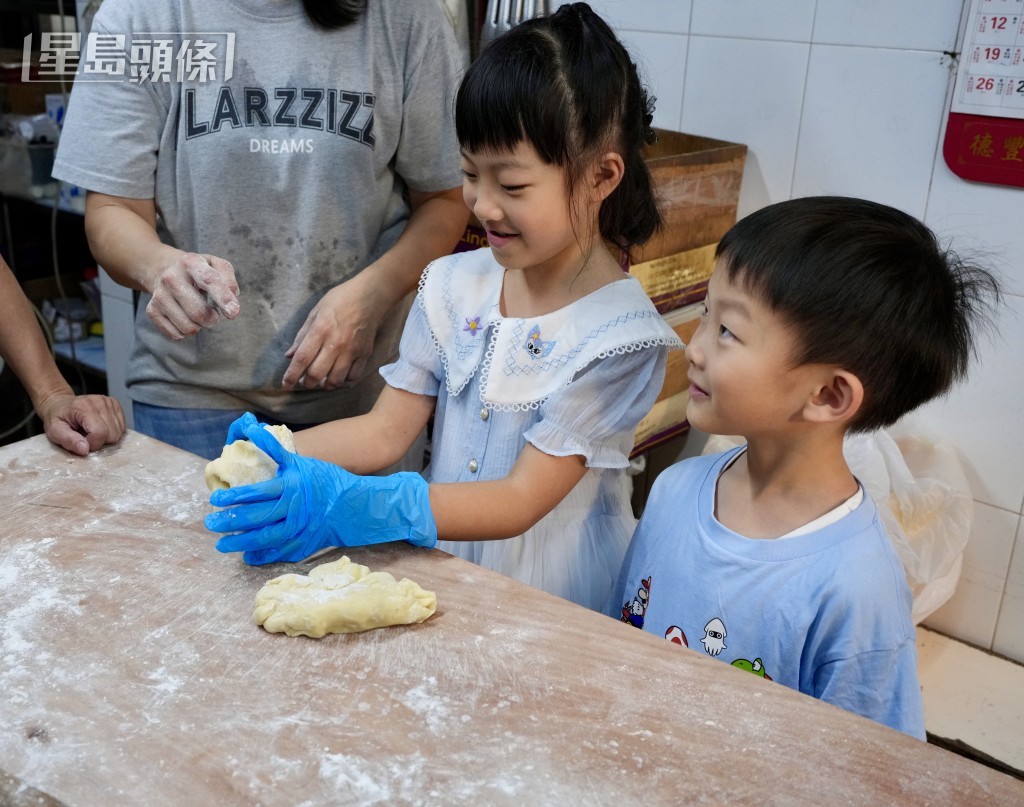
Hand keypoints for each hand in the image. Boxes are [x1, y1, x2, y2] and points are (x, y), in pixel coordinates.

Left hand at [37, 391, 125, 455]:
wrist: (59, 403)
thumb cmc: (57, 418)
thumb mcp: (55, 431)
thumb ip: (68, 441)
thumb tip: (85, 450)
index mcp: (84, 408)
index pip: (100, 432)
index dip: (93, 444)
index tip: (82, 442)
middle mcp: (100, 402)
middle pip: (113, 434)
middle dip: (101, 441)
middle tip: (86, 437)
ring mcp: (109, 402)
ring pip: (119, 432)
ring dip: (107, 437)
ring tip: (92, 431)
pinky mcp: (115, 404)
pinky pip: (122, 426)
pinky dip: (112, 431)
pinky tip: (100, 426)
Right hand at [146, 251, 239, 339]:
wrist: (163, 269)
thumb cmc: (197, 270)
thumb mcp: (216, 265)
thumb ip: (229, 280)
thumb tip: (233, 300)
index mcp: (190, 262)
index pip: (208, 280)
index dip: (223, 298)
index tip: (234, 313)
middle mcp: (170, 278)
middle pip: (198, 313)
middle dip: (213, 319)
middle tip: (214, 314)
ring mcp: (159, 295)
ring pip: (188, 327)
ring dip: (200, 326)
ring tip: (198, 312)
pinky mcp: (152, 310)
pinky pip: (176, 334)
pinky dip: (186, 331)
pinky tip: (185, 317)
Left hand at [204, 416, 435, 564]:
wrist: (352, 505)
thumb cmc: (324, 480)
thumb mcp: (300, 461)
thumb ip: (273, 449)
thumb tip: (249, 428)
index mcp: (290, 487)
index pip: (253, 494)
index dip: (232, 498)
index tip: (214, 501)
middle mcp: (292, 509)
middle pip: (254, 518)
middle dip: (229, 522)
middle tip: (210, 523)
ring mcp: (298, 529)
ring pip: (263, 538)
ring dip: (240, 543)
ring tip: (222, 544)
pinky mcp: (302, 544)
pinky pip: (278, 552)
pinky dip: (261, 555)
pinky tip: (247, 556)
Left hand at [281, 274, 388, 389]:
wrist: (370, 296)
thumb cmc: (340, 300)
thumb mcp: (316, 312)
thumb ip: (302, 335)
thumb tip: (290, 355)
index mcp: (320, 331)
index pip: (302, 359)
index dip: (291, 375)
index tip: (285, 385)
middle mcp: (335, 344)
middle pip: (317, 374)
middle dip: (307, 383)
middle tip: (304, 382)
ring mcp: (351, 351)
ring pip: (335, 380)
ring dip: (325, 385)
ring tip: (321, 381)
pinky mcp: (365, 354)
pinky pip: (353, 376)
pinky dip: (344, 380)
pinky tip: (339, 375)